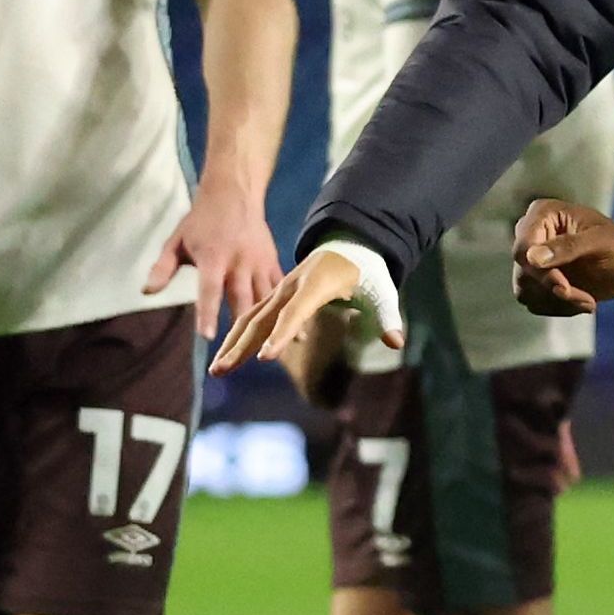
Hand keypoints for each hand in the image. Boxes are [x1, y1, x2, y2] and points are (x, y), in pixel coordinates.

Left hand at [146, 181, 285, 347]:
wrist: (235, 193)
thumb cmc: (200, 221)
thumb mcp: (176, 241)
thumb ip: (162, 268)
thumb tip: (146, 292)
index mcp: (213, 258)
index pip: (210, 290)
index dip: (208, 312)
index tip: (208, 337)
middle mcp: (239, 262)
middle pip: (241, 300)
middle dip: (240, 329)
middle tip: (237, 357)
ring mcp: (259, 263)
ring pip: (266, 298)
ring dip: (267, 325)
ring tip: (270, 352)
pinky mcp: (273, 263)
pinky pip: (281, 289)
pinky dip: (287, 309)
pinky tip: (295, 332)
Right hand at [211, 240, 377, 384]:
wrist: (349, 244)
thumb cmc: (367, 271)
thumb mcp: (382, 291)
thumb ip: (388, 316)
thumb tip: (397, 342)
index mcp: (316, 285)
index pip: (295, 313)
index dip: (281, 335)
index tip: (265, 357)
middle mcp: (291, 287)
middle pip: (262, 318)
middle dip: (241, 345)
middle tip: (221, 370)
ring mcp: (280, 290)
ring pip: (251, 317)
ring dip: (232, 343)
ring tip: (216, 369)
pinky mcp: (276, 296)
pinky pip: (254, 316)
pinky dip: (239, 335)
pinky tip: (230, 357)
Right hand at [511, 198, 613, 314]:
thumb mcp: (600, 241)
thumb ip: (568, 246)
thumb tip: (533, 258)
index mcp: (543, 214)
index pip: (523, 249)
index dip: (541, 272)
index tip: (565, 287)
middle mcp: (531, 234)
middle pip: (523, 273)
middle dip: (555, 291)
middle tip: (587, 299)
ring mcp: (531, 259)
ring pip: (525, 292)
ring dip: (559, 302)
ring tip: (588, 300)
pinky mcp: (536, 280)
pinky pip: (534, 303)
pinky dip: (559, 307)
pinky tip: (582, 299)